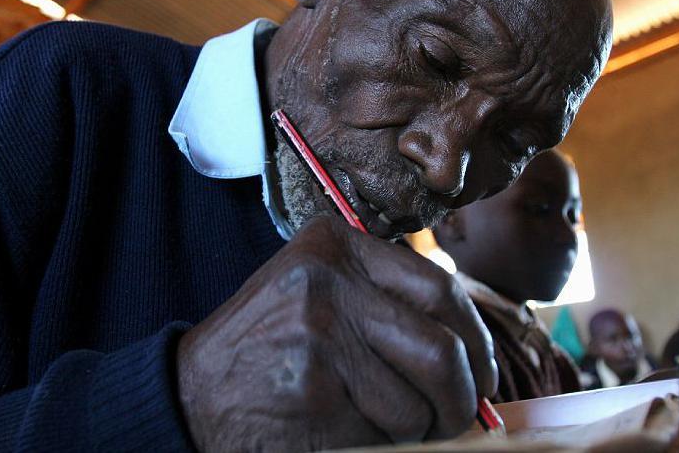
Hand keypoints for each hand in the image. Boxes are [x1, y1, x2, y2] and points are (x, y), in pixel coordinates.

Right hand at [176, 216, 496, 451]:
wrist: (194, 393)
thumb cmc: (271, 345)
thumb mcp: (321, 292)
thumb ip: (387, 301)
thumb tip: (475, 352)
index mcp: (335, 244)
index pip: (440, 289)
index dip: (476, 340)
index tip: (484, 373)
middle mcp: (327, 281)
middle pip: (441, 351)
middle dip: (463, 399)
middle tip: (462, 420)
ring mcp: (318, 336)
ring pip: (417, 403)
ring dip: (417, 430)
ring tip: (382, 423)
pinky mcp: (313, 394)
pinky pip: (384, 435)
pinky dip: (380, 444)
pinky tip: (343, 429)